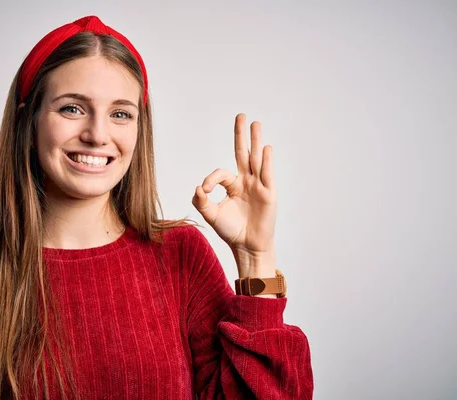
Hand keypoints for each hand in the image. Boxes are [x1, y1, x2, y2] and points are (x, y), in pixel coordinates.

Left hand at [192, 114, 276, 254]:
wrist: (247, 246)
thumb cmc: (231, 231)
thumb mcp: (211, 215)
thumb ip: (201, 202)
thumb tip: (196, 188)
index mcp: (232, 185)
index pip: (221, 173)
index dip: (210, 179)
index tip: (204, 191)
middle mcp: (246, 181)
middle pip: (243, 153)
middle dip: (241, 135)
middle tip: (241, 116)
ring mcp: (258, 185)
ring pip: (256, 159)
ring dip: (256, 141)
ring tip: (255, 124)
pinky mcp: (268, 193)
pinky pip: (266, 174)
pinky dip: (266, 160)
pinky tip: (265, 148)